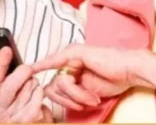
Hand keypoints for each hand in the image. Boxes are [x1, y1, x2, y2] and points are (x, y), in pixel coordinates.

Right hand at [0, 47, 52, 122]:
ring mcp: (12, 115)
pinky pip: (39, 95)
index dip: (1, 62)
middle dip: (24, 70)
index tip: (6, 49)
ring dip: (32, 82)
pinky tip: (33, 95)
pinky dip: (39, 91)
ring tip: (25, 87)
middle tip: (24, 71)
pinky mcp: (27, 119)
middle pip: (17, 79)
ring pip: (31, 84)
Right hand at [31, 44, 149, 110]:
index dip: (38, 66)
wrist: (128, 71)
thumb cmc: (110, 58)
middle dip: (70, 94)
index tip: (26, 70)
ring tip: (92, 98)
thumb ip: (66, 54)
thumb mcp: (86, 52)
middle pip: (55, 85)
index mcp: (69, 56)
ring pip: (61, 95)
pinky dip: (79, 102)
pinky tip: (92, 100)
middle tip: (87, 96)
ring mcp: (75, 81)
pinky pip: (69, 101)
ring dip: (76, 99)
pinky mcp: (80, 92)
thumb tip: (48, 59)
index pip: (49, 62)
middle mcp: (69, 68)